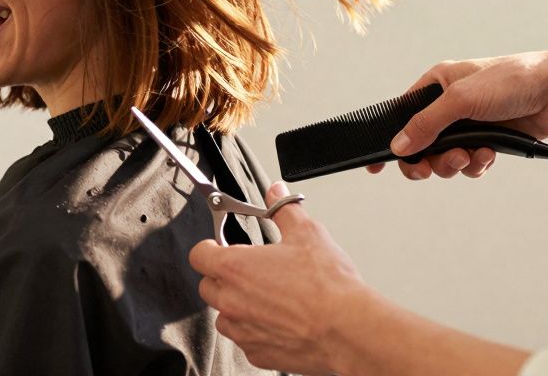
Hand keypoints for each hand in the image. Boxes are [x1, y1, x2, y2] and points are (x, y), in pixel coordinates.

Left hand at [190, 182, 369, 375]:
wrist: (348, 329)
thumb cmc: (328, 286)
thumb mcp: (307, 233)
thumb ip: (284, 210)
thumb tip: (276, 193)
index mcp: (234, 268)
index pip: (199, 255)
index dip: (209, 247)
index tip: (221, 246)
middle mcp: (231, 301)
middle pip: (208, 285)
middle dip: (223, 277)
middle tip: (251, 271)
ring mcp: (243, 330)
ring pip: (225, 316)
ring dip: (237, 306)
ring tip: (268, 298)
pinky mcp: (258, 354)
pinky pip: (245, 340)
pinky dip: (255, 330)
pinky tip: (279, 321)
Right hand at [366, 48, 547, 179]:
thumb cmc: (512, 80)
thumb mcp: (460, 99)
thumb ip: (426, 124)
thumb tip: (398, 147)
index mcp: (435, 85)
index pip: (401, 115)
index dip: (390, 140)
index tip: (376, 165)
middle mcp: (449, 105)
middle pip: (421, 144)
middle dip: (426, 159)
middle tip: (428, 169)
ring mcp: (469, 125)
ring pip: (445, 157)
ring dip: (454, 163)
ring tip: (470, 156)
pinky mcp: (490, 140)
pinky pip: (470, 163)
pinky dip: (476, 164)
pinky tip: (488, 155)